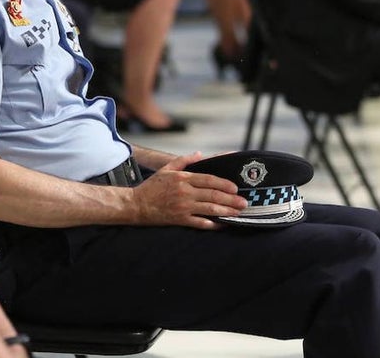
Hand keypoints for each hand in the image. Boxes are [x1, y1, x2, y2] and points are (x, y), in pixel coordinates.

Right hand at [130, 152, 246, 227]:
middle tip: (243, 202)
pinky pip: (200, 223)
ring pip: (209, 209)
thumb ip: (183, 160)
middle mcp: (185, 192)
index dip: (224, 183)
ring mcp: (183, 207)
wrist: (136, 205)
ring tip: (237, 212)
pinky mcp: (180, 219)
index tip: (235, 187)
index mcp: (183, 178)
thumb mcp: (166, 169)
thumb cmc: (152, 186)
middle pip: (213, 195)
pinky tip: (221, 224)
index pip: (208, 179)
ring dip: (226, 211)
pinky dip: (212, 224)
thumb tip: (200, 154)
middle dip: (230, 199)